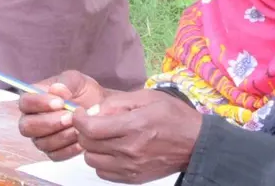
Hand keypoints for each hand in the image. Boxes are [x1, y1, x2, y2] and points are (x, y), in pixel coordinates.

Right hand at [18, 71, 111, 160]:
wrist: (101, 108)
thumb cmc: (83, 91)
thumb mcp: (77, 80)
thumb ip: (66, 82)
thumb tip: (56, 90)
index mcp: (34, 99)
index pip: (24, 103)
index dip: (39, 103)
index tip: (60, 102)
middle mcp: (32, 120)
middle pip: (27, 127)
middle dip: (49, 123)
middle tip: (70, 117)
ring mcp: (41, 138)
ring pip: (41, 143)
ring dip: (61, 136)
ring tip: (79, 128)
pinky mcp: (53, 152)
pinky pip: (55, 155)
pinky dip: (69, 149)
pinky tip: (81, 140)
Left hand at [73, 89, 201, 183]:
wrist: (195, 144)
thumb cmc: (173, 116)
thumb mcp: (148, 97)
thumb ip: (118, 102)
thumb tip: (94, 111)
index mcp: (134, 126)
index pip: (91, 128)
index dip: (78, 119)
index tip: (80, 113)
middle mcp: (130, 150)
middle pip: (88, 144)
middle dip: (84, 131)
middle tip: (93, 123)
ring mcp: (131, 167)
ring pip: (92, 160)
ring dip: (92, 147)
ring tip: (104, 137)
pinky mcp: (133, 179)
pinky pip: (103, 173)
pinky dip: (102, 161)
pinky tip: (112, 150)